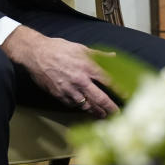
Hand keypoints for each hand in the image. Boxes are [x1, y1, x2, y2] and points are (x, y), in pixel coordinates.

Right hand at [1, 25, 117, 117]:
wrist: (36, 53)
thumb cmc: (60, 48)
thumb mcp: (82, 48)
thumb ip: (99, 55)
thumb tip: (114, 57)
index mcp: (88, 66)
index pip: (108, 80)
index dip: (119, 89)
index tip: (128, 95)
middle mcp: (80, 80)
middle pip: (99, 98)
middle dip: (110, 108)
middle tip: (117, 114)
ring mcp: (69, 89)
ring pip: (86, 105)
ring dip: (96, 111)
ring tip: (103, 116)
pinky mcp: (59, 95)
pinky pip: (72, 105)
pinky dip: (80, 108)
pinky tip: (86, 109)